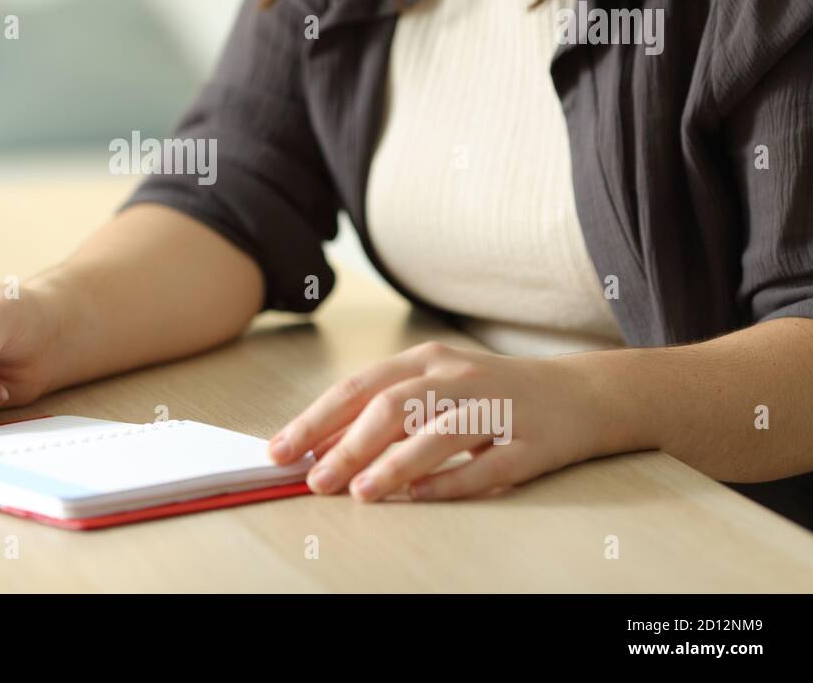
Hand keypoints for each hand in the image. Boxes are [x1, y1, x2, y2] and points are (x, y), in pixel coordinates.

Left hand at [267, 341, 610, 500]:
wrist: (580, 394)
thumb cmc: (488, 395)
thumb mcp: (433, 390)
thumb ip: (380, 414)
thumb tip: (318, 449)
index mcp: (426, 360)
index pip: (359, 387)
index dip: (316, 419)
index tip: (279, 450)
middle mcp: (458, 377)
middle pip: (393, 406)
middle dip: (348, 444)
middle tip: (313, 480)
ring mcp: (497, 408)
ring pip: (438, 433)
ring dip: (394, 464)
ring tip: (360, 492)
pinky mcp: (531, 444)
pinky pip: (487, 467)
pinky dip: (451, 483)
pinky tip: (420, 498)